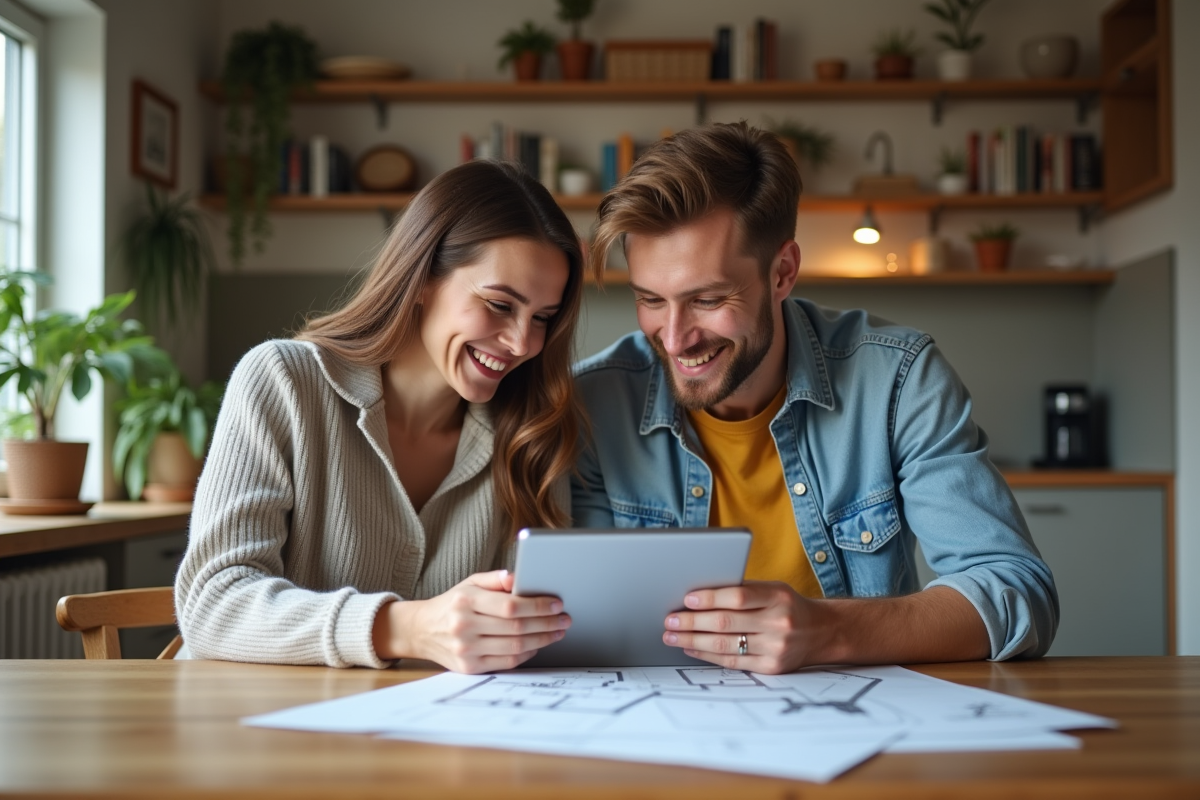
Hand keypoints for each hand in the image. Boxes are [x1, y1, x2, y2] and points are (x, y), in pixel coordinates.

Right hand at [374, 570, 570, 672]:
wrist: (421, 630)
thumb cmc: (453, 604)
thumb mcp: (470, 583)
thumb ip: (495, 579)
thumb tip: (519, 577)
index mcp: (466, 601)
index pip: (511, 606)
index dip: (538, 606)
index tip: (557, 604)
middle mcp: (464, 627)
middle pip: (516, 628)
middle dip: (546, 624)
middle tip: (564, 619)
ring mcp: (466, 650)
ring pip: (514, 647)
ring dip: (542, 640)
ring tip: (557, 632)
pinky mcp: (469, 668)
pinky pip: (506, 662)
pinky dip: (526, 653)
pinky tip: (537, 644)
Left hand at [661, 581, 823, 673]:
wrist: (822, 631)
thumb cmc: (787, 605)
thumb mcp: (773, 589)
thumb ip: (742, 591)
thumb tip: (697, 595)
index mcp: (778, 596)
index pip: (738, 596)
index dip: (709, 598)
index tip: (686, 599)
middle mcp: (779, 622)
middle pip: (726, 623)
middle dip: (692, 622)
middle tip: (670, 620)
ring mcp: (776, 648)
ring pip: (726, 645)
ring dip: (693, 640)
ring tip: (672, 635)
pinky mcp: (771, 668)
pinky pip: (733, 661)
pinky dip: (707, 655)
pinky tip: (691, 647)